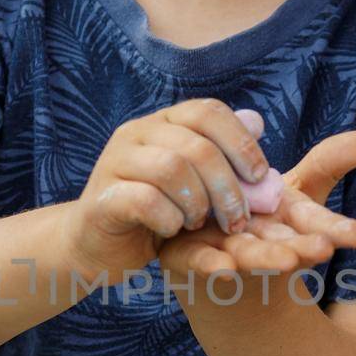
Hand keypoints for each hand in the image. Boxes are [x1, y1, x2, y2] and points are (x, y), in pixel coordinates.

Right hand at [60, 97, 273, 281]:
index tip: (258, 176)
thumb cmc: (153, 212)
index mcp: (162, 122)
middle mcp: (136, 133)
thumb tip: (257, 123)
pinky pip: (146, 200)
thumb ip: (223, 156)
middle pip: (197, 147)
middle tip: (237, 219)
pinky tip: (171, 230)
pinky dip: (169, 219)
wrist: (97, 243)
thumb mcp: (194, 182)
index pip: (207, 111)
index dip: (241, 142)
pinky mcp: (102, 196)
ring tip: (198, 224)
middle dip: (227, 187)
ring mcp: (115, 161)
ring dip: (198, 203)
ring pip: (172, 169)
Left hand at [154, 129, 355, 282]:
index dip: (336, 229)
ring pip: (248, 253)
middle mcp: (258, 240)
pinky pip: (200, 261)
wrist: (201, 259)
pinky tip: (223, 268)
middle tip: (323, 249)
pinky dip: (212, 264)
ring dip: (265, 258)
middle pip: (284, 243)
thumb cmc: (255, 220)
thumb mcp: (293, 189)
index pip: (314, 223)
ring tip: (286, 261)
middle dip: (303, 247)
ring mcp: (225, 251)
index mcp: (285, 221)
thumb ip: (328, 165)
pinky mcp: (188, 257)